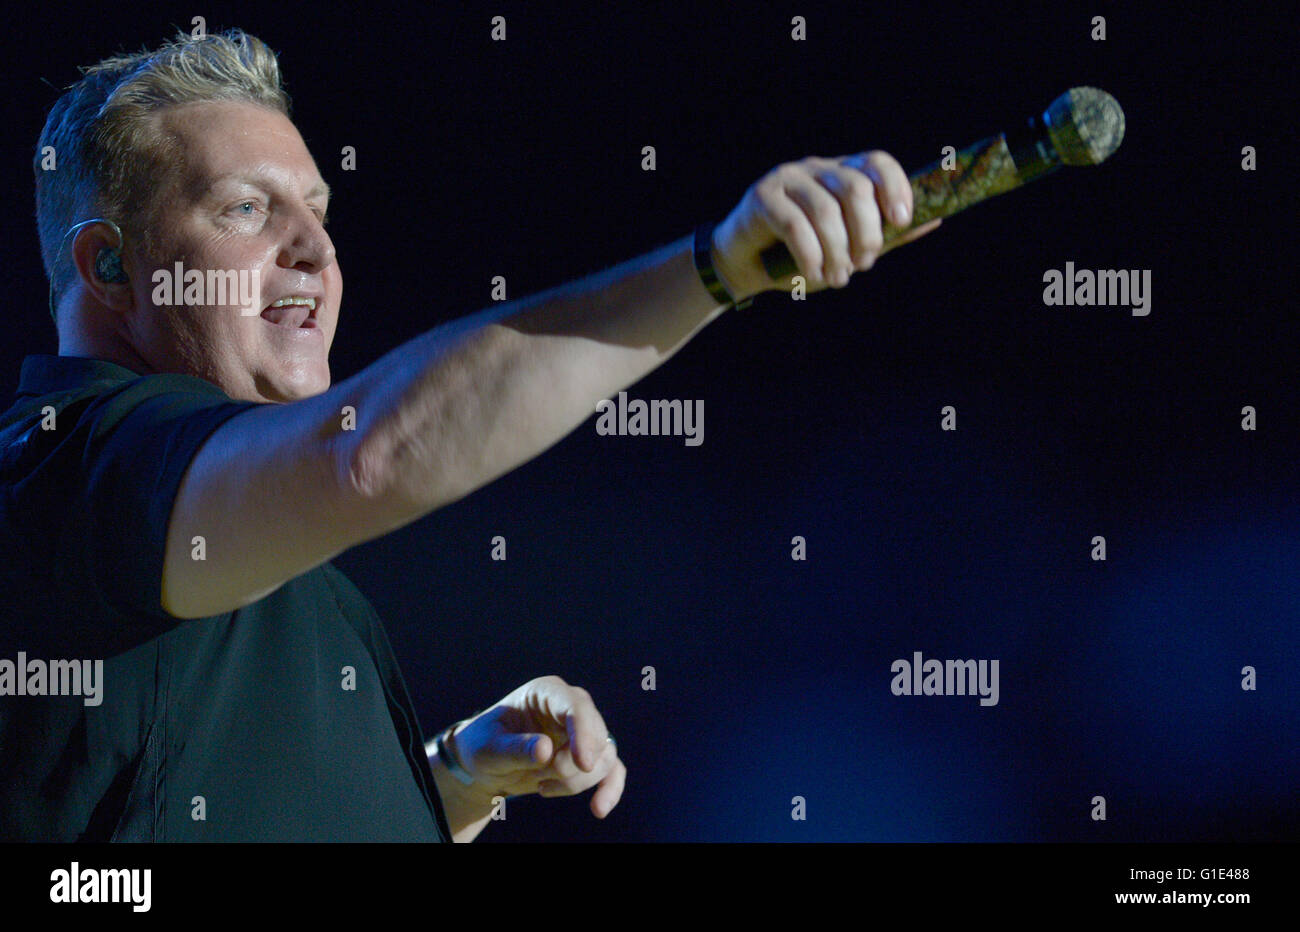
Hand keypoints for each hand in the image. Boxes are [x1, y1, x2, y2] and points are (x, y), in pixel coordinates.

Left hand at [446, 675, 624, 818]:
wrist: (484, 765)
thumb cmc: (483, 747)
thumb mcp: (488, 748)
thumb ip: (515, 748)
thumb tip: (546, 750)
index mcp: (546, 693)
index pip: (576, 705)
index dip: (584, 732)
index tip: (583, 763)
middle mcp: (570, 707)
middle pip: (595, 734)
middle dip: (569, 765)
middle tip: (538, 778)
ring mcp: (582, 733)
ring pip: (603, 757)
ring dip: (574, 781)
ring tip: (541, 785)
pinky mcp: (588, 757)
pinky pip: (612, 772)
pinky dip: (609, 790)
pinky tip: (599, 809)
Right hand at [710, 150, 941, 299]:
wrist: (745, 267)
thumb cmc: (801, 256)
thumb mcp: (848, 247)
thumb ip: (886, 236)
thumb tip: (933, 221)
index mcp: (842, 173)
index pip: (877, 163)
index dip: (895, 187)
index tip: (901, 221)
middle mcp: (816, 168)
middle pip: (855, 187)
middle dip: (866, 231)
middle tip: (864, 264)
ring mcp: (787, 179)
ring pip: (825, 209)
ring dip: (837, 251)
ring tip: (837, 278)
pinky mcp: (762, 197)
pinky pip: (794, 224)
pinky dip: (810, 255)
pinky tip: (813, 275)